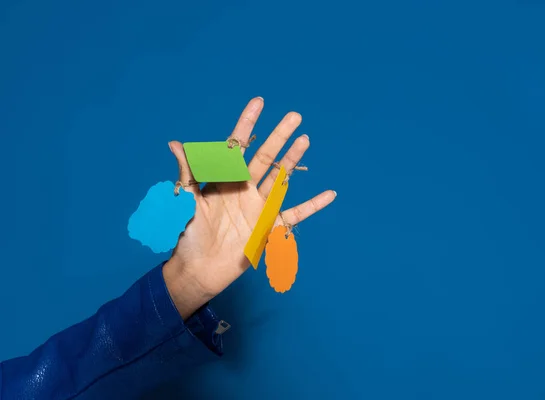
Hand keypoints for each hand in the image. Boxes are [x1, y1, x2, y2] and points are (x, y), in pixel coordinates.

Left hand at [163, 97, 335, 318]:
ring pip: (280, 179)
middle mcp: (245, 190)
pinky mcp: (270, 228)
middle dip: (278, 136)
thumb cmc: (189, 234)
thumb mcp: (187, 202)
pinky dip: (314, 206)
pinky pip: (296, 214)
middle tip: (294, 116)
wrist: (199, 269)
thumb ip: (187, 173)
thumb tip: (175, 144)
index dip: (247, 125)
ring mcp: (259, 207)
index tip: (259, 103)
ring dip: (293, 160)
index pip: (238, 147)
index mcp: (225, 181)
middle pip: (265, 158)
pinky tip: (330, 194)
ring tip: (305, 139)